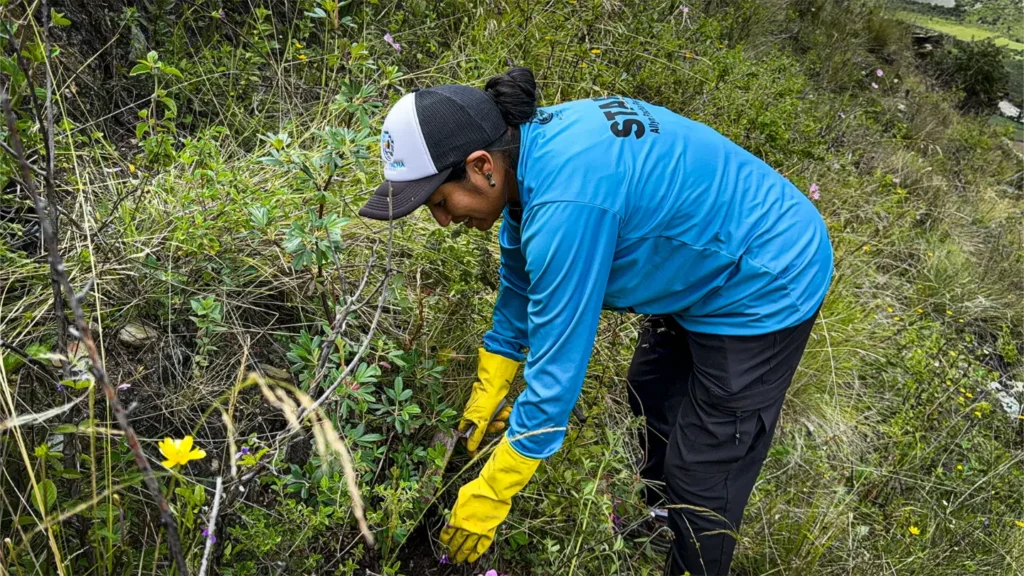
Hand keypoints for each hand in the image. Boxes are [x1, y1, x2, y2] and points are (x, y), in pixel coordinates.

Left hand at [440, 437, 539, 562]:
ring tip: (458, 561)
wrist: (493, 490)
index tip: (442, 546)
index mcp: (456, 518)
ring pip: (467, 547)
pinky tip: (471, 559)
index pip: (446, 534)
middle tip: (450, 557)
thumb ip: (455, 511)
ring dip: (461, 555)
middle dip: (451, 551)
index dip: (444, 542)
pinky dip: (476, 554)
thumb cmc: (476, 489)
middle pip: (455, 543)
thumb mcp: (460, 498)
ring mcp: (477, 531)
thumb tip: (451, 519)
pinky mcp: (488, 532)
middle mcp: (465, 527)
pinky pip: (481, 546)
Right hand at [459, 348, 519, 452]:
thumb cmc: (486, 400)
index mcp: (467, 419)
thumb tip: (470, 449)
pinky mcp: (490, 406)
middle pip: (482, 430)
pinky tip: (507, 409)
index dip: (471, 444)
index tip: (475, 454)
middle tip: (501, 424)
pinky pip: (496, 414)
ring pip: (491, 422)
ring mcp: (482, 410)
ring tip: (506, 413)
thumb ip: (476, 435)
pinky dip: (502, 413)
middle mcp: (473, 415)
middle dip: (493, 427)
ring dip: (499, 419)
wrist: (495, 382)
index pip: (467, 436)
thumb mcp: (481, 420)